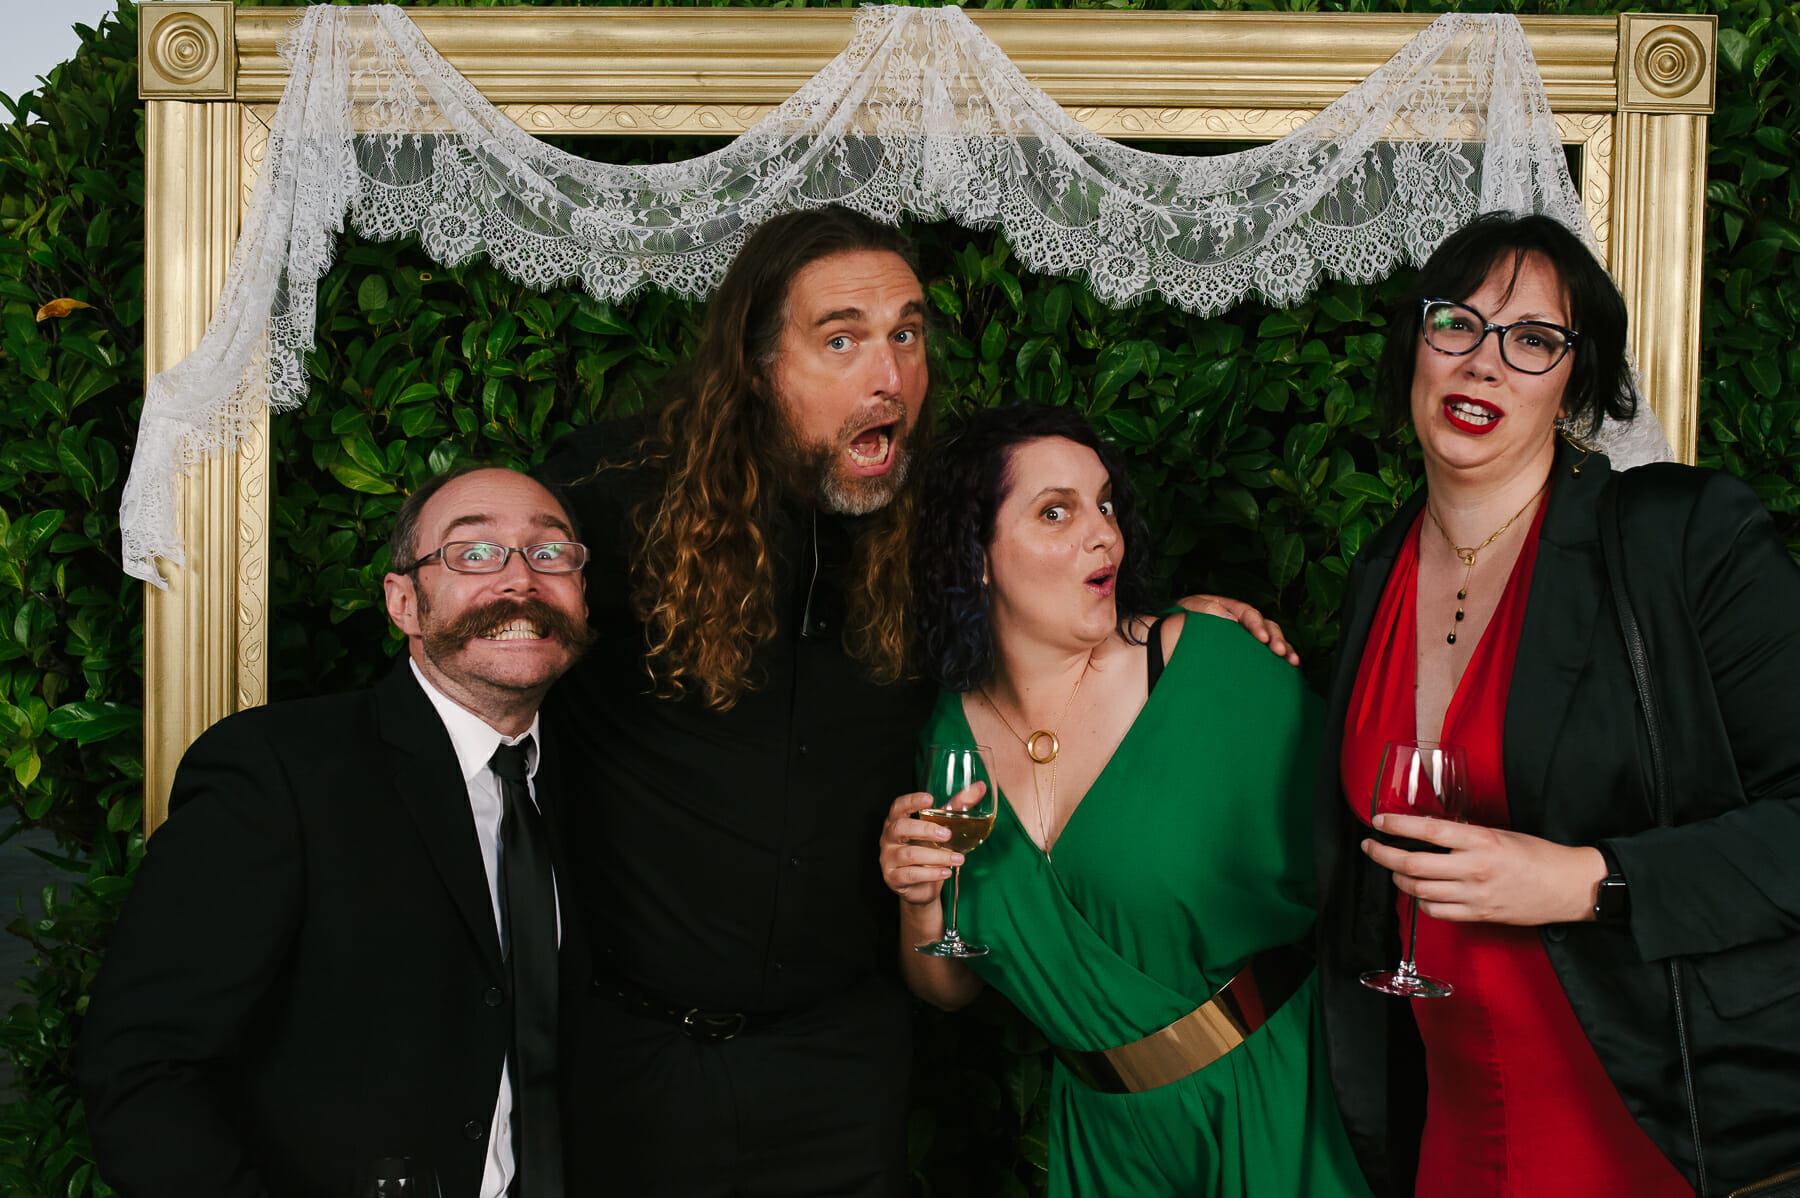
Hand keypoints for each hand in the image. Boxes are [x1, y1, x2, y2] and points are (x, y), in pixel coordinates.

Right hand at [879, 788, 976, 905]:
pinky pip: (911, 874)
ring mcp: (888, 858)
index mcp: (897, 820)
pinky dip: (931, 873)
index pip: (898, 806)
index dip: (912, 801)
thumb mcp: (941, 827)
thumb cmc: (928, 849)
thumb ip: (957, 807)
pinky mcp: (893, 878)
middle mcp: (888, 837)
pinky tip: (946, 871)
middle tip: (947, 834)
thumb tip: (980, 787)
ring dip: (937, 856)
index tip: (930, 799)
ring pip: (909, 854)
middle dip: (925, 829)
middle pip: (901, 828)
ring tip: (958, 859)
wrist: (921, 886)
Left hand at [1177, 594, 1298, 665]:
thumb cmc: (1182, 620)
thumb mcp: (1190, 609)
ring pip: (1272, 641)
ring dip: (1285, 649)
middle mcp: (1243, 621)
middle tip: (1281, 652)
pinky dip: (1280, 661)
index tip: (1262, 639)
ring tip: (1293, 662)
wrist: (1172, 634)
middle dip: (1276, 639)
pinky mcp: (1248, 652)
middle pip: (1266, 627)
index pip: (1249, 614)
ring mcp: (1248, 637)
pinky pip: (1267, 655)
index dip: (1257, 625)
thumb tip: (1231, 619)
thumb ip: (1207, 610)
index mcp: (1230, 608)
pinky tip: (1292, 669)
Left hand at [1363, 814, 1609, 925]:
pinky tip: (1421, 892)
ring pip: (1419, 890)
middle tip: (1371, 847)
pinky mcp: (1478, 915)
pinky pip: (1436, 911)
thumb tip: (1430, 833)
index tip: (1378, 822)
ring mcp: (1474, 895)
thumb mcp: (1499, 834)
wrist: (1568, 886)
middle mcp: (1473, 868)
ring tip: (1393, 869)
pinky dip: (1422, 902)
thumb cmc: (1537, 856)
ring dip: (1399, 878)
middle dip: (1384, 855)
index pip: (1427, 831)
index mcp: (1480, 841)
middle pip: (1413, 864)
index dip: (1397, 826)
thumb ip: (1464, 836)